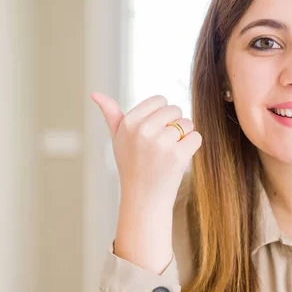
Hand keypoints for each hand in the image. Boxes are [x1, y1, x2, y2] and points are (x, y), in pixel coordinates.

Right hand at [90, 92, 201, 271]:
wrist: (144, 198)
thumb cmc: (131, 166)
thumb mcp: (117, 139)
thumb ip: (111, 115)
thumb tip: (95, 93)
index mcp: (129, 123)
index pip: (160, 100)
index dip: (163, 114)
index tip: (156, 129)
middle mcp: (143, 131)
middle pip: (175, 109)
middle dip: (174, 124)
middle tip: (163, 144)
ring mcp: (161, 143)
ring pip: (188, 124)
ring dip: (184, 136)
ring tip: (169, 152)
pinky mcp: (177, 155)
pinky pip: (196, 137)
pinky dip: (192, 147)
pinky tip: (179, 158)